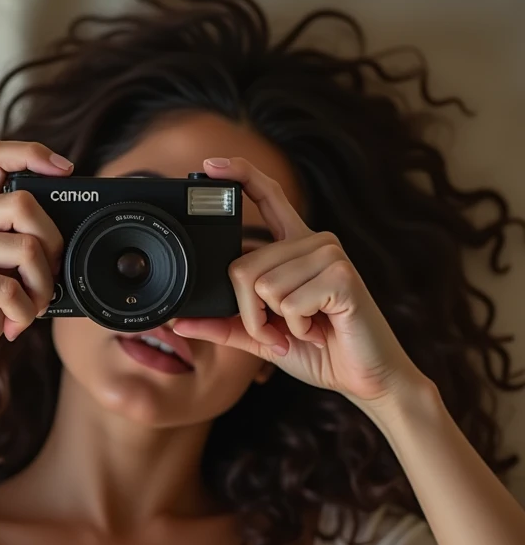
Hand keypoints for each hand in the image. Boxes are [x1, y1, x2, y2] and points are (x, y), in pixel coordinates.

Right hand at [0, 140, 72, 393]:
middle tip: (49, 283)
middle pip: (25, 203)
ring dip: (43, 290)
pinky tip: (13, 326)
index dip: (34, 154)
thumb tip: (68, 245)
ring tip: (30, 310)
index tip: (66, 170)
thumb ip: (22, 253)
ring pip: (26, 248)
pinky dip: (23, 313)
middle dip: (54, 247)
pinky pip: (9, 287)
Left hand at [173, 156, 428, 408]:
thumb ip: (225, 326)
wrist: (366, 377)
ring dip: (274, 324)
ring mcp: (329, 255)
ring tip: (305, 330)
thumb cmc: (320, 352)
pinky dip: (296, 328)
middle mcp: (313, 242)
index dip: (239, 176)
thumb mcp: (262, 338)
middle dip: (251, 315)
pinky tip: (320, 329)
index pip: (267, 196)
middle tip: (281, 332)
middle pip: (243, 266)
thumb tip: (179, 323)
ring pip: (262, 286)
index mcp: (295, 248)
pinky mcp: (341, 276)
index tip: (209, 167)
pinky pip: (288, 302)